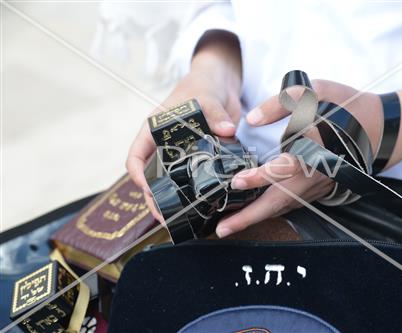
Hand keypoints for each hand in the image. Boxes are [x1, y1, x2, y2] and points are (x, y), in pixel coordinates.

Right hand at [126, 32, 241, 218]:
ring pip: (173, 183)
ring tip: (181, 220)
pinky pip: (196, 179)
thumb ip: (215, 112)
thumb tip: (228, 130)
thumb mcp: (205, 96)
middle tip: (165, 218)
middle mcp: (165, 147)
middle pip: (152, 178)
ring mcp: (183, 156)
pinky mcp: (201, 160)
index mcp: (155, 132)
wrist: (220, 86)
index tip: (146, 189)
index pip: (136, 156)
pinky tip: (204, 208)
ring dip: (175, 202)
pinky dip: (198, 193)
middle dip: (155, 199)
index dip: (137, 174)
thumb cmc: (202, 86)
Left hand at [215, 80, 382, 237]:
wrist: (379, 127)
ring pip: (283, 207)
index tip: (236, 182)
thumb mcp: (316, 91)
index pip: (282, 170)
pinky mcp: (317, 189)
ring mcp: (316, 186)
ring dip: (256, 218)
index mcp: (312, 153)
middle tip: (222, 230)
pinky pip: (291, 204)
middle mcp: (313, 176)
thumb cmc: (345, 107)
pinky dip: (270, 210)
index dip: (258, 177)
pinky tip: (253, 212)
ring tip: (229, 225)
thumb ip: (282, 103)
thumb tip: (253, 119)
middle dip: (249, 218)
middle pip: (277, 202)